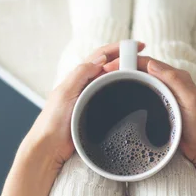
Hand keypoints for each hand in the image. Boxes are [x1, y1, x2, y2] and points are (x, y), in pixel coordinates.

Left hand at [23, 42, 144, 170]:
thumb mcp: (64, 93)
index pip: (101, 56)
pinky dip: (122, 94)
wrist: (50, 148)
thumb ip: (80, 74)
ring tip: (143, 75)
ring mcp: (91, 101)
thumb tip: (101, 59)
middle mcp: (85, 86)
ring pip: (112, 83)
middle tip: (145, 61)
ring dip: (126, 77)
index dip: (118, 48)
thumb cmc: (52, 122)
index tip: (137, 46)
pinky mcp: (96, 116)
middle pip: (109, 67)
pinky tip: (132, 96)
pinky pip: (112, 100)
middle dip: (127, 60)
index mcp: (77, 77)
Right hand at [104, 55, 195, 168]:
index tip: (109, 67)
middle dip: (120, 71)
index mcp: (175, 78)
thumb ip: (175, 80)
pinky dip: (128, 100)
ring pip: (138, 87)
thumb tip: (151, 64)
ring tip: (104, 88)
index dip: (127, 61)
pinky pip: (140, 102)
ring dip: (122, 85)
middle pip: (140, 73)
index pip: (147, 63)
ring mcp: (162, 100)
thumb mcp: (192, 100)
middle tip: (101, 77)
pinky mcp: (157, 114)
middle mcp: (168, 86)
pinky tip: (117, 106)